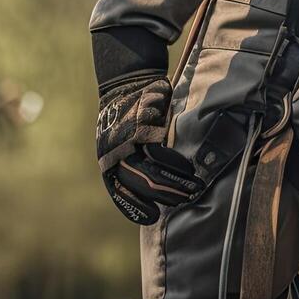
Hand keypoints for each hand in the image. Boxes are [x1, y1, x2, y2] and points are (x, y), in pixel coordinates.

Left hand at [96, 74, 202, 224]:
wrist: (127, 79)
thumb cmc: (128, 113)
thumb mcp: (120, 139)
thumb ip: (130, 160)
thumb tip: (151, 186)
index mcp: (106, 159)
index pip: (119, 192)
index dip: (136, 207)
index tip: (152, 218)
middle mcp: (114, 153)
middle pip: (140, 185)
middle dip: (164, 197)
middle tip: (183, 201)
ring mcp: (128, 141)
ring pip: (152, 173)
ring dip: (174, 184)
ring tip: (192, 189)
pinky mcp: (144, 128)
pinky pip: (160, 154)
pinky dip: (175, 164)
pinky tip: (188, 168)